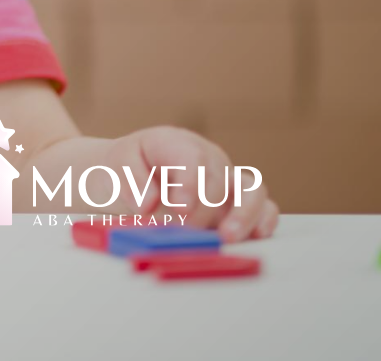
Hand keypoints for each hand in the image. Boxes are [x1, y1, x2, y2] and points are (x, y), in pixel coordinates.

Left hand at [104, 125, 278, 241]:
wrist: (134, 171)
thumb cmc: (128, 166)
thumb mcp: (116, 165)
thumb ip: (129, 180)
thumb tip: (147, 202)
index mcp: (177, 143)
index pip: (193, 159)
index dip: (191, 184)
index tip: (179, 207)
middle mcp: (208, 158)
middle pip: (218, 180)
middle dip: (204, 208)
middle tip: (184, 228)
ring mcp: (225, 179)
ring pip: (251, 190)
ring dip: (243, 215)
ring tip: (226, 236)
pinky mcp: (237, 201)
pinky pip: (263, 205)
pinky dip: (264, 219)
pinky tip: (257, 235)